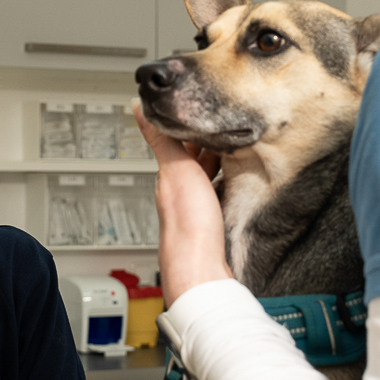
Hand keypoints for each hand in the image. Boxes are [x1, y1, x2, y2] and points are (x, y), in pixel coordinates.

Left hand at [132, 100, 233, 304]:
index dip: (191, 126)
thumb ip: (161, 140)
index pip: (179, 144)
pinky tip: (240, 184)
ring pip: (209, 179)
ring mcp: (197, 211)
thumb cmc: (188, 227)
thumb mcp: (175, 169)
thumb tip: (138, 108)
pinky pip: (222, 197)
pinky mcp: (213, 226)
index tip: (205, 108)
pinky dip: (230, 185)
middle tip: (230, 126)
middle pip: (196, 161)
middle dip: (211, 143)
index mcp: (170, 178)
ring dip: (222, 163)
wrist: (201, 271)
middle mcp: (180, 194)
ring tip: (240, 149)